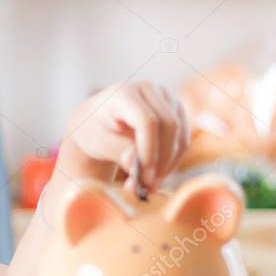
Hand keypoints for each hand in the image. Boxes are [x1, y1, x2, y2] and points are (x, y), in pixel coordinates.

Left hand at [60, 80, 190, 192]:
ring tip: (149, 185)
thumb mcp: (95, 141)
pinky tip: (157, 174)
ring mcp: (165, 97)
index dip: (149, 149)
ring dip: (168, 164)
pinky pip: (183, 139)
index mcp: (123, 93)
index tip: (143, 176)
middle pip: (168, 125)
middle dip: (161, 160)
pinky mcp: (175, 110)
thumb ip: (115, 149)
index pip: (146, 120)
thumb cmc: (92, 130)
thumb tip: (135, 162)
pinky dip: (173, 160)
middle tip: (148, 186)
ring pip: (179, 134)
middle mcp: (147, 89)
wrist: (97, 121)